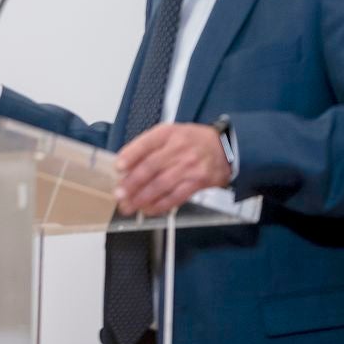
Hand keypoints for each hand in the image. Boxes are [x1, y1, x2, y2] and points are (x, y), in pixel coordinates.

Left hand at [114, 123, 231, 215]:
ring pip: (161, 185)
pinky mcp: (198, 182)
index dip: (130, 156)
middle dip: (132, 183)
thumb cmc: (191, 141)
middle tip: (119, 195)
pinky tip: (148, 209)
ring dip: (142, 198)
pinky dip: (160, 205)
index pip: (146, 144)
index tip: (118, 168)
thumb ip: (148, 147)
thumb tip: (126, 167)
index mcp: (167, 133)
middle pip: (151, 167)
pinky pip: (175, 197)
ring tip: (129, 206)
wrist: (225, 148)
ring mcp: (189, 166)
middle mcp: (178, 149)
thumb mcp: (170, 133)